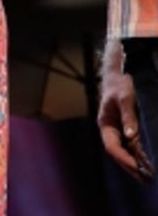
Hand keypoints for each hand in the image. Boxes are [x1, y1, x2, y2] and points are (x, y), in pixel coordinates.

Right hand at [99, 40, 154, 181]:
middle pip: (119, 152)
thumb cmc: (120, 85)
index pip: (112, 146)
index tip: (137, 167)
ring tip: (149, 177)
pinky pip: (134, 145)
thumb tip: (132, 137)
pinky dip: (141, 155)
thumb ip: (128, 117)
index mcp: (105, 123)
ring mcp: (120, 130)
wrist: (120, 75)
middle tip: (145, 179)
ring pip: (127, 151)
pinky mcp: (129, 128)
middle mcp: (112, 129)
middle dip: (131, 166)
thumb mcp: (124, 99)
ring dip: (137, 163)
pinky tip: (149, 163)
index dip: (123, 158)